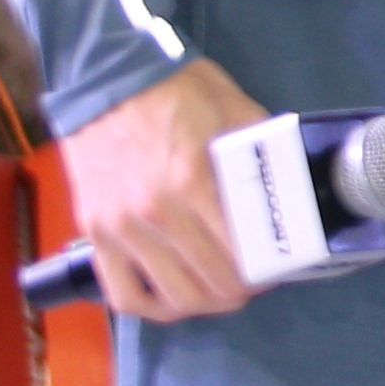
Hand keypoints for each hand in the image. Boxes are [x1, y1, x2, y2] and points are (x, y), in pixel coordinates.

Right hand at [62, 58, 266, 321]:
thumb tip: (291, 182)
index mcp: (195, 181)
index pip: (240, 252)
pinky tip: (172, 299)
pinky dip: (151, 306)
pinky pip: (121, 293)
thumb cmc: (176, 90)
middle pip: (210, 282)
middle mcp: (156, 214)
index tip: (278, 267)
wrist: (106, 79)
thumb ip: (261, 149)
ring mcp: (120, 229)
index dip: (266, 270)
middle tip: (254, 282)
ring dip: (203, 304)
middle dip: (241, 290)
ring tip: (219, 294)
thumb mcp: (235, 108)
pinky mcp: (93, 234)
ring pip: (169, 296)